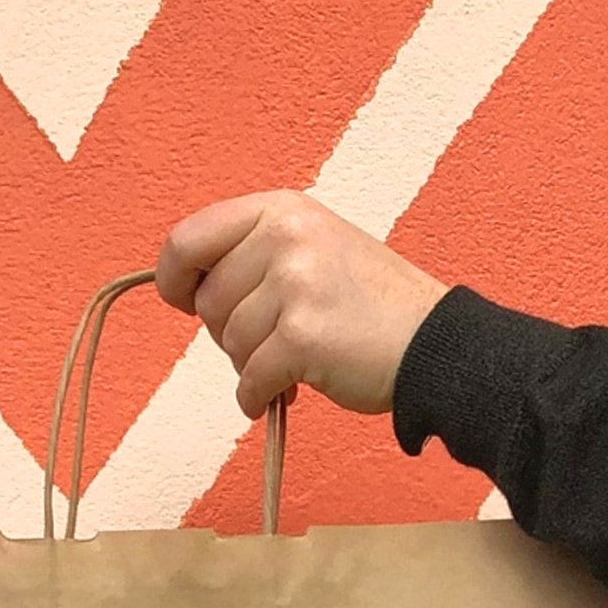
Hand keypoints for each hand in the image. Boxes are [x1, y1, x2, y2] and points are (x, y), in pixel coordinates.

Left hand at [156, 191, 447, 418]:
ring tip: (294, 362)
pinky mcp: (302, 336)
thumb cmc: (370, 306)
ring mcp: (295, 284)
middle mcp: (286, 237)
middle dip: (230, 334)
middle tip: (273, 340)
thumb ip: (253, 255)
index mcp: (283, 210)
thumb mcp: (312, 248)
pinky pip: (250, 380)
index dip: (174, 278)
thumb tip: (186, 289)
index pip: (188, 239)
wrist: (433, 344)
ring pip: (230, 344)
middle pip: (208, 302)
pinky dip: (259, 397)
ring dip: (252, 367)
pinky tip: (285, 392)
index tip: (183, 301)